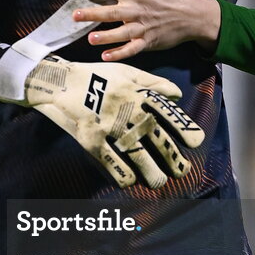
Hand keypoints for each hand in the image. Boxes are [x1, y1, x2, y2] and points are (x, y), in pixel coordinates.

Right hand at [23, 55, 204, 188]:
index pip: (166, 112)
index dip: (183, 128)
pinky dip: (124, 175)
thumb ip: (153, 82)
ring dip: (152, 173)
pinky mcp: (91, 140)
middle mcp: (127, 111)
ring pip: (138, 156)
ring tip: (160, 182)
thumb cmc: (95, 75)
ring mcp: (109, 126)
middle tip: (183, 171)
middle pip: (156, 138)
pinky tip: (130, 181)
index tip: (196, 142)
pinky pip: (112, 163)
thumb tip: (177, 94)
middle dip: (173, 158)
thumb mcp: (126, 71)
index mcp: (137, 93)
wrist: (58, 81)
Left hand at [69, 0, 220, 61]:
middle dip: (93, 14)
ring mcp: (144, 27)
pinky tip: (105, 56)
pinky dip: (119, 53)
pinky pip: (132, 49)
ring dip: (105, 36)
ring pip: (121, 33)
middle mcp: (139, 10)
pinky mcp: (149, 42)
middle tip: (75, 15)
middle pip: (112, 12)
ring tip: (90, 38)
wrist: (194, 16)